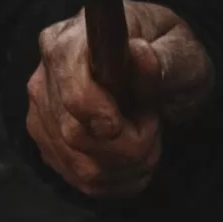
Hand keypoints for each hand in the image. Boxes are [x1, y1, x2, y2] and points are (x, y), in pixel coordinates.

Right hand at [25, 0, 213, 197]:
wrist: (156, 67)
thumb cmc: (166, 53)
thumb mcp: (180, 50)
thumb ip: (163, 58)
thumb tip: (139, 54)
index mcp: (71, 41)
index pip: (71, 88)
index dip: (97, 113)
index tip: (124, 124)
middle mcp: (46, 77)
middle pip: (76, 134)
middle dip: (127, 146)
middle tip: (153, 127)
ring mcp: (43, 113)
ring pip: (81, 165)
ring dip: (126, 167)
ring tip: (148, 143)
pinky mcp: (49, 143)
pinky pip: (80, 180)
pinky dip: (116, 180)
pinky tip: (133, 162)